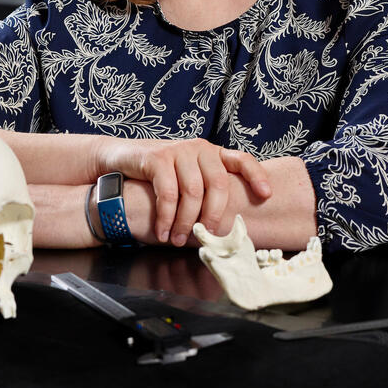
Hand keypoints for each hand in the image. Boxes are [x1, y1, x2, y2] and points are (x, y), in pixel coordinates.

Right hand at [100, 138, 271, 246]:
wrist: (121, 157)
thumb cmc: (159, 174)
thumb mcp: (187, 176)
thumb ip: (205, 189)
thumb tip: (222, 225)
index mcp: (212, 154)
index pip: (241, 160)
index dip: (256, 176)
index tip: (266, 195)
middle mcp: (199, 148)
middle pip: (217, 184)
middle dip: (213, 215)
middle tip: (205, 236)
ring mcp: (179, 151)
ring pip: (192, 192)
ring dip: (185, 221)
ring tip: (177, 239)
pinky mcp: (158, 158)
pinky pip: (168, 193)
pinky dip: (166, 217)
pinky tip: (162, 231)